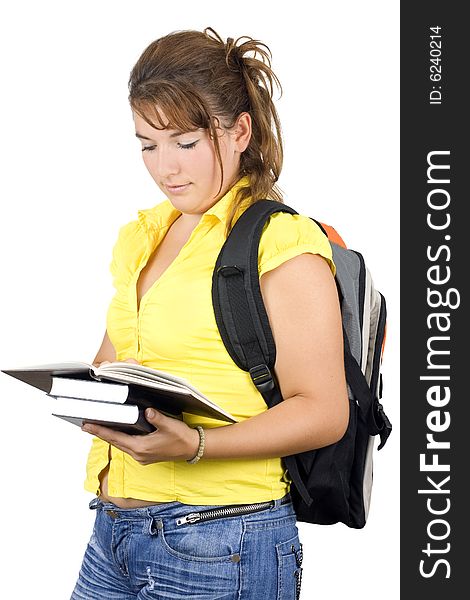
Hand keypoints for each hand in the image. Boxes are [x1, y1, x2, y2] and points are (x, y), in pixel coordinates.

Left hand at [81, 408, 199, 464]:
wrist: (192, 449)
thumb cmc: (181, 437)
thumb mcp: (169, 425)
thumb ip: (156, 417)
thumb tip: (146, 411)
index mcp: (141, 448)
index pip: (116, 438)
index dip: (101, 431)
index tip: (88, 426)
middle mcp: (138, 455)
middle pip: (115, 442)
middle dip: (101, 433)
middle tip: (86, 424)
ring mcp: (141, 457)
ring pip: (120, 445)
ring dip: (109, 436)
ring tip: (97, 427)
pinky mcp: (145, 455)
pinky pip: (128, 446)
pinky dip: (119, 439)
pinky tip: (116, 433)